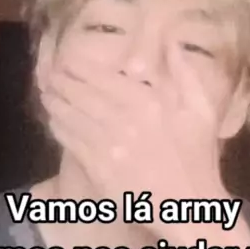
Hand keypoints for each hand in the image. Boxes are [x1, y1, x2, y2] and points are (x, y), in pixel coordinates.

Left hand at [41, 43, 225, 230]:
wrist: (189, 204)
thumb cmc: (198, 157)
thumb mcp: (202, 110)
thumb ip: (185, 74)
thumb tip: (172, 43)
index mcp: (148, 101)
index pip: (101, 77)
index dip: (78, 67)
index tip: (67, 60)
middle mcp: (124, 119)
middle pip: (80, 93)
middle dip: (61, 81)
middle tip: (50, 75)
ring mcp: (108, 145)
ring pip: (70, 116)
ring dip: (54, 102)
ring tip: (46, 94)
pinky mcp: (98, 168)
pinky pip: (70, 141)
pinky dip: (59, 127)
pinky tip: (54, 120)